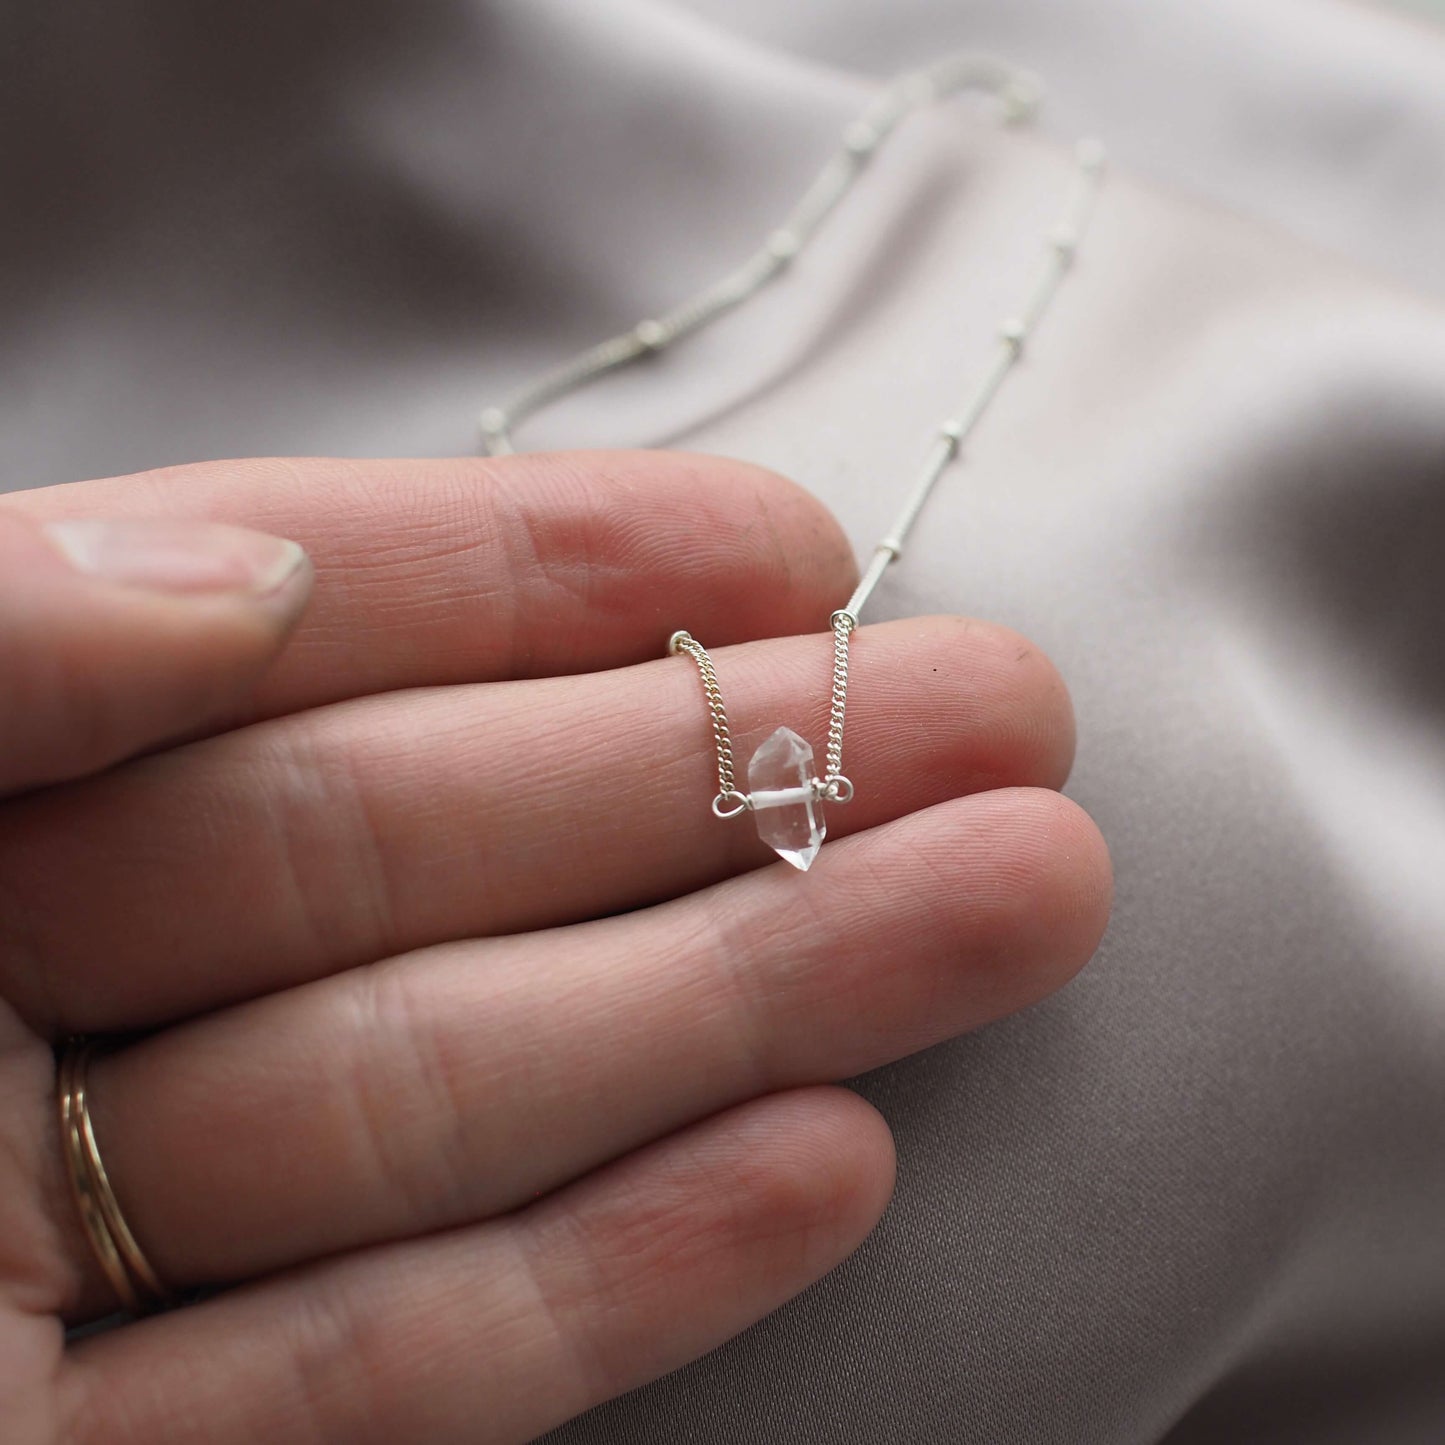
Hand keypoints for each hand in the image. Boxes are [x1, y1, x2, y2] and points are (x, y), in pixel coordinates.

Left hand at [0, 453, 1109, 1443]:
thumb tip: (247, 571)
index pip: (273, 644)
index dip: (528, 575)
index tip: (780, 540)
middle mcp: (6, 1019)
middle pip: (423, 866)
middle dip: (721, 778)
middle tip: (990, 716)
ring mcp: (65, 1266)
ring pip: (451, 1104)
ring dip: (744, 1013)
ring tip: (1006, 902)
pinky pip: (382, 1380)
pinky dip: (604, 1278)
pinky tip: (824, 1156)